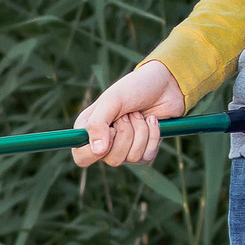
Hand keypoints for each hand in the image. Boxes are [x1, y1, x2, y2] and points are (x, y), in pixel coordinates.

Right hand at [72, 61, 186, 167]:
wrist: (163, 85)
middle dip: (125, 133)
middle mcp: (105, 143)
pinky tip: (152, 120)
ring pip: (132, 157)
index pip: (81, 157)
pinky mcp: (144, 151)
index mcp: (88, 130)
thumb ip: (97, 124)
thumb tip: (97, 150)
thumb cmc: (133, 88)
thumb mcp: (111, 100)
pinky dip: (153, 135)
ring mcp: (125, 149)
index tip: (111, 129)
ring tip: (139, 114)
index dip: (95, 150)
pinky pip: (147, 156)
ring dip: (140, 131)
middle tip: (127, 115)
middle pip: (112, 160)